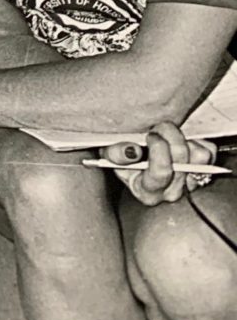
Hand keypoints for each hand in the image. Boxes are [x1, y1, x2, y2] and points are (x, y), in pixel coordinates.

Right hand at [102, 121, 218, 205]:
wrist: (139, 158)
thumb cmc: (123, 159)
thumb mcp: (110, 157)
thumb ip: (115, 154)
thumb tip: (132, 150)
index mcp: (147, 192)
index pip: (161, 172)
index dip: (158, 150)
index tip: (150, 135)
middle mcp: (172, 192)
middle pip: (181, 159)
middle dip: (169, 136)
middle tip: (158, 128)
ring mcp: (190, 184)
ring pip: (199, 156)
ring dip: (183, 139)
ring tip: (169, 135)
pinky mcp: (205, 172)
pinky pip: (209, 152)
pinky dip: (197, 141)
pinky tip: (182, 141)